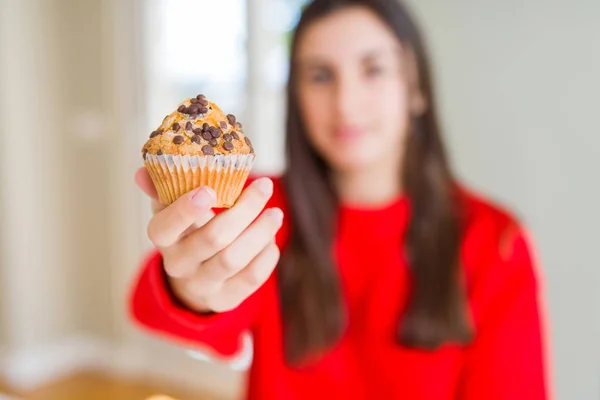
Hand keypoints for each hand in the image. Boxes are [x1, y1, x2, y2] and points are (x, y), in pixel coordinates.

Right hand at [135, 168, 282, 312]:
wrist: (193, 278)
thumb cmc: (186, 231)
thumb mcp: (172, 209)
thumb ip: (163, 187)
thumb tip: (143, 172)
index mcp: (163, 238)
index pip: (165, 227)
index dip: (185, 210)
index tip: (209, 189)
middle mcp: (179, 265)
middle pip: (212, 238)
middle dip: (243, 210)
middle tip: (265, 186)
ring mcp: (202, 285)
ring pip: (234, 259)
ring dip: (260, 232)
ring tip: (276, 213)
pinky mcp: (225, 300)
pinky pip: (251, 278)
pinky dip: (266, 255)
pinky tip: (270, 239)